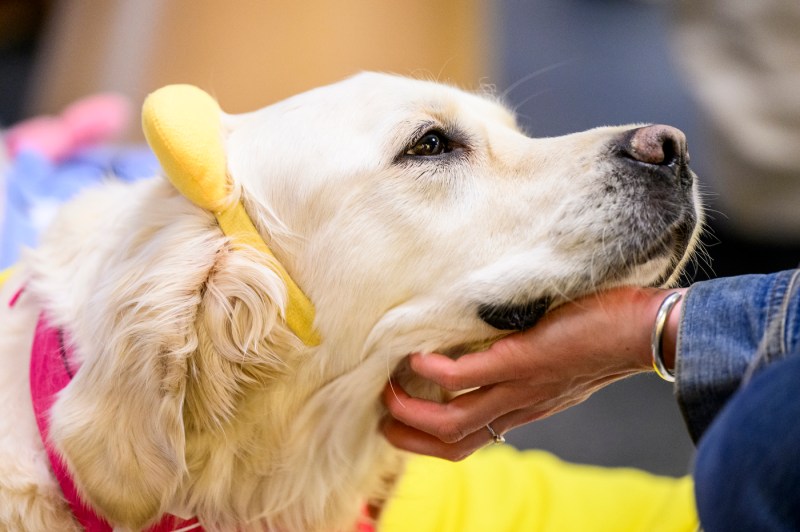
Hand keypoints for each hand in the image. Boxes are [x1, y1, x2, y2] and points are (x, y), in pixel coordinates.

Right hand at [381, 286, 685, 460]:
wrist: (647, 331)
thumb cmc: (606, 337)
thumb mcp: (560, 365)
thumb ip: (526, 364)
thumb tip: (492, 342)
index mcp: (523, 407)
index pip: (469, 440)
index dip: (429, 439)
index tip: (404, 419)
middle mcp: (517, 405)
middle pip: (451, 443)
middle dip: (408, 437)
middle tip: (383, 412)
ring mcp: (518, 386)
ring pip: (451, 421)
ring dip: (411, 411)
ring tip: (390, 387)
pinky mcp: (523, 360)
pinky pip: (465, 377)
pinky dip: (434, 372)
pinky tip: (418, 356)